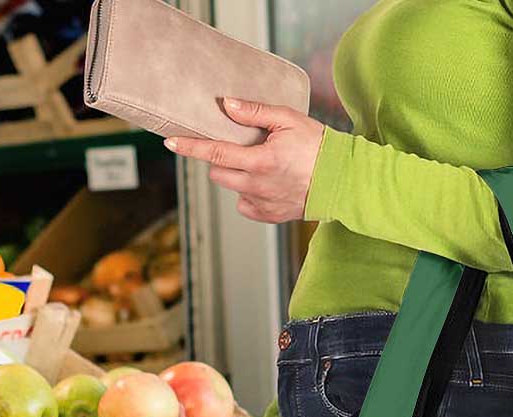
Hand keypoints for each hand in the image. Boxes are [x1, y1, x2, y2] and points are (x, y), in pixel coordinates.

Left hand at [163, 96, 324, 222]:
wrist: (342, 181)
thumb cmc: (318, 146)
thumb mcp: (288, 119)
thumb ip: (254, 112)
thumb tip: (226, 105)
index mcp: (260, 161)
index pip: (215, 153)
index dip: (190, 147)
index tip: (171, 143)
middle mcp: (257, 186)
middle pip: (218, 173)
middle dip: (220, 159)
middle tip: (238, 147)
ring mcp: (262, 204)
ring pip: (232, 188)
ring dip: (236, 175)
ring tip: (260, 164)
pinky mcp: (269, 216)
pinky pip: (245, 205)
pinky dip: (249, 193)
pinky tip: (266, 183)